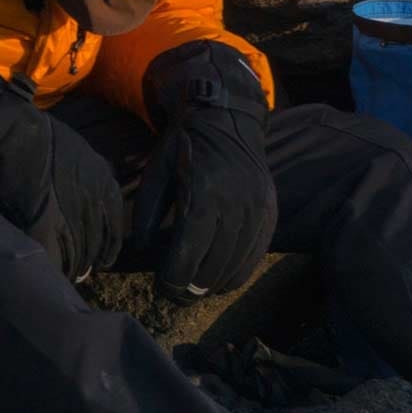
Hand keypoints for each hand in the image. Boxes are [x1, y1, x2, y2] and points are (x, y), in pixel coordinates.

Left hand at [134, 41, 274, 302]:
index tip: (161, 288)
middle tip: (175, 295)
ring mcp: (258, 208)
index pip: (189, 252)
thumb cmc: (183, 146)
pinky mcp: (270, 211)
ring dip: (215, 284)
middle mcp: (236, 203)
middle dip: (192, 287)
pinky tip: (220, 279)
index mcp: (204, 192)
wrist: (225, 118)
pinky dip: (238, 272)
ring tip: (195, 290)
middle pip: (214, 265)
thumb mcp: (156, 172)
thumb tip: (141, 251)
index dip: (174, 278)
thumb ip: (147, 212)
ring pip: (237, 264)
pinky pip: (257, 254)